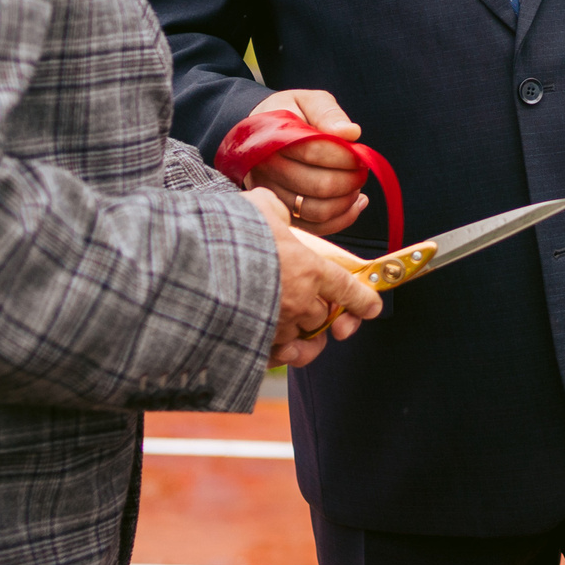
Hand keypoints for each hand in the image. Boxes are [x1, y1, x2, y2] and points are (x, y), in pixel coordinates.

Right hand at [237, 89, 370, 230]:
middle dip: (349, 179)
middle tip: (361, 170)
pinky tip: (355, 204)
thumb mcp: (306, 101)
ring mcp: (271, 195)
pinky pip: (313, 227)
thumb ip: (327, 112)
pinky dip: (340, 220)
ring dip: (346, 202)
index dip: (344, 156)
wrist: (259, 134)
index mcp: (272, 139)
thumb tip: (351, 133)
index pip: (314, 152)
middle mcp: (266, 170)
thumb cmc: (289, 115)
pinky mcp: (279, 213)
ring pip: (316, 211)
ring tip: (357, 187)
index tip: (360, 154)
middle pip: (318, 185)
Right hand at [245, 190, 383, 368]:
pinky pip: (277, 357)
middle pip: (324, 316)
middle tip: (313, 302)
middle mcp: (299, 302)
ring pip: (302, 338)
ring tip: (294, 325)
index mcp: (309, 269)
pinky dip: (280, 353)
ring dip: (301, 332)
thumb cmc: (229, 233)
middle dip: (322, 312)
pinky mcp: (255, 345)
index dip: (363, 299)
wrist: (192, 264)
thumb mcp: (260, 207)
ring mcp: (277, 326)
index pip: (347, 288)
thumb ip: (276, 212)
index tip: (373, 307)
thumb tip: (274, 213)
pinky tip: (277, 346)